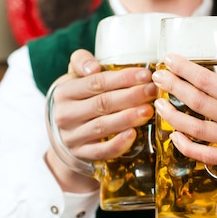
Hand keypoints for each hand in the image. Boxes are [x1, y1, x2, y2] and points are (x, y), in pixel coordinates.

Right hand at [46, 49, 156, 180]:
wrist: (64, 135)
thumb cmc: (79, 100)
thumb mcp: (75, 79)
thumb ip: (82, 63)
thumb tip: (94, 66)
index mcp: (65, 92)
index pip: (96, 82)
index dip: (122, 78)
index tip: (145, 75)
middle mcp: (65, 114)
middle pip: (102, 103)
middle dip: (131, 96)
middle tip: (153, 91)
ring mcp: (72, 137)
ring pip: (103, 126)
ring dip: (128, 118)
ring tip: (149, 110)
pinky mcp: (82, 154)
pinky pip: (101, 151)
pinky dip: (118, 144)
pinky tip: (133, 134)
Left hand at [152, 50, 216, 167]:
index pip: (208, 83)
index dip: (185, 70)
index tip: (169, 60)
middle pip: (198, 104)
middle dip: (173, 87)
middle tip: (158, 76)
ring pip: (197, 130)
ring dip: (173, 116)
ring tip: (159, 103)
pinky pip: (207, 156)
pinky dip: (186, 148)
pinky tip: (174, 135)